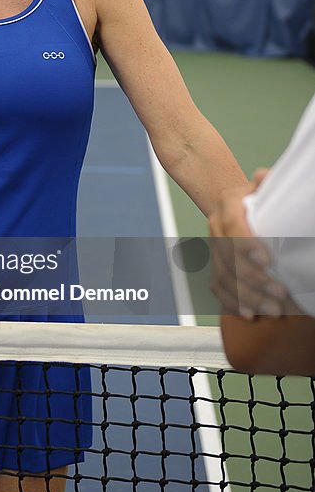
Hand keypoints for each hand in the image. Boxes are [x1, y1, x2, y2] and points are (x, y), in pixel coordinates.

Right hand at [209, 169, 288, 318]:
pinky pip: (218, 287)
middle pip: (228, 259)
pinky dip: (232, 303)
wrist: (230, 202)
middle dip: (253, 279)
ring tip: (272, 309)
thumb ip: (263, 183)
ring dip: (247, 297)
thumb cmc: (253, 196)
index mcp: (227, 205)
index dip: (246, 245)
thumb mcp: (260, 186)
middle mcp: (216, 227)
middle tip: (279, 293)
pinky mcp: (215, 265)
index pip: (232, 228)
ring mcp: (213, 247)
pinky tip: (249, 314)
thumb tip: (263, 177)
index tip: (266, 259)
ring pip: (223, 277)